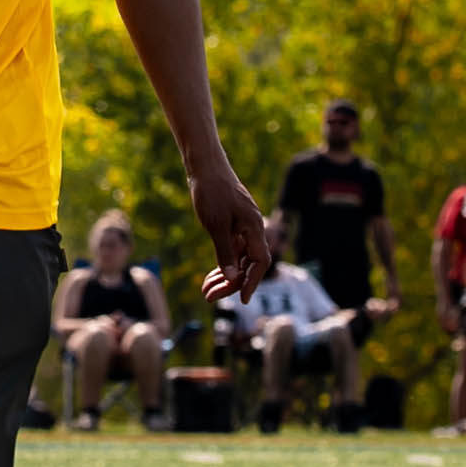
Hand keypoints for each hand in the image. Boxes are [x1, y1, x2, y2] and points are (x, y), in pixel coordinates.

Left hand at [183, 159, 279, 304]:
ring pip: (239, 259)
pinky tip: (210, 276)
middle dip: (231, 284)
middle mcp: (253, 229)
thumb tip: (232, 279)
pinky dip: (223, 263)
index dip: (252, 282)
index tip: (243, 300)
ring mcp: (244, 227)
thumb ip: (225, 252)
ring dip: (224, 277)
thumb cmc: (211, 192)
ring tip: (206, 291)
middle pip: (248, 264)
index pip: (259, 263)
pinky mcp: (234, 224)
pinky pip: (233, 250)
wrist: (206, 166)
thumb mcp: (215, 225)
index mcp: (254, 228)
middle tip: (209, 297)